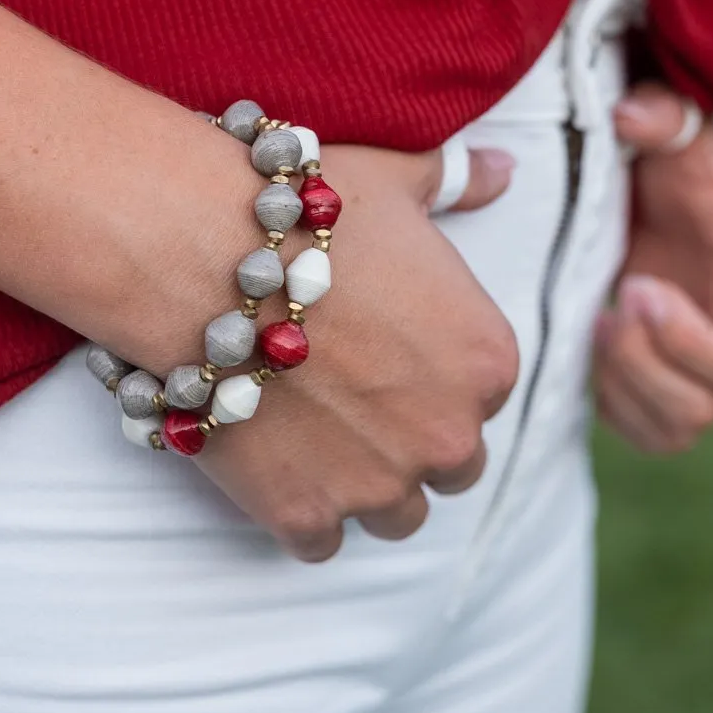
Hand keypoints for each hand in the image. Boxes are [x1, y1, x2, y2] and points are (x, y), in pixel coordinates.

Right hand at [197, 143, 519, 560]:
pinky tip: (272, 466)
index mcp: (485, 360)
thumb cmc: (304, 213)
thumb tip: (507, 169)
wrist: (205, 258)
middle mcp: (448, 433)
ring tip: (315, 440)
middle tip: (352, 403)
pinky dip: (299, 513)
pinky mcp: (304, 514)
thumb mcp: (396, 183)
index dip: (433, 379)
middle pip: (451, 465)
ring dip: (364, 485)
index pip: (484, 397)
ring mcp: (376, 484)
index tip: (387, 360)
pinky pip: (320, 544)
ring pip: (396, 515)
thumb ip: (461, 182)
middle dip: (411, 441)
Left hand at [594, 84, 712, 451]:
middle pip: (709, 404)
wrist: (646, 202)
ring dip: (625, 382)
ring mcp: (700, 374)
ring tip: (598, 323)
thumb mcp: (677, 134)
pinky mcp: (660, 387)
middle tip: (612, 303)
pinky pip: (645, 431)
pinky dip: (613, 404)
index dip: (695, 343)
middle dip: (648, 362)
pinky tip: (592, 347)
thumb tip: (630, 117)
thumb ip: (666, 117)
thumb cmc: (673, 168)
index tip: (638, 288)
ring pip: (675, 428)